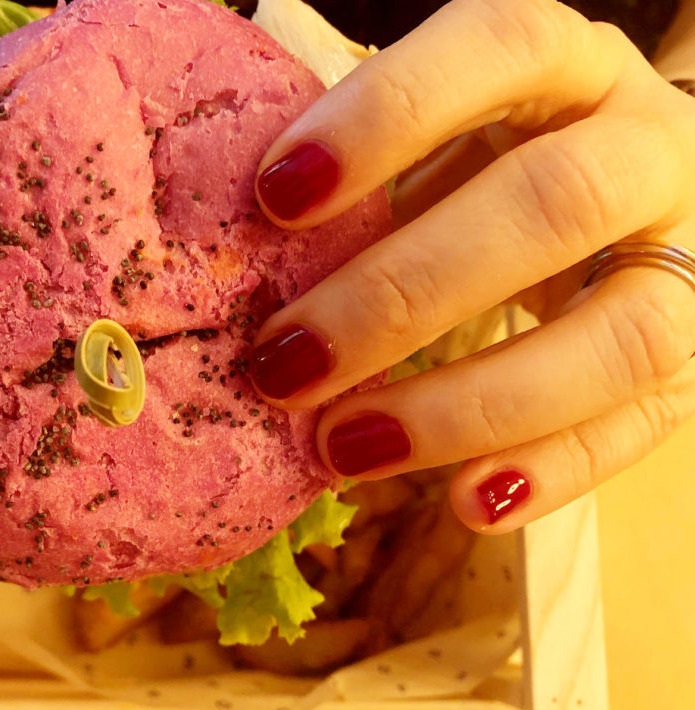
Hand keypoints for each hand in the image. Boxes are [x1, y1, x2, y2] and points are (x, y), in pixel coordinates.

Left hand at [249, 0, 694, 532]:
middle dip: (403, 294)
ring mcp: (682, 254)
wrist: (619, 195)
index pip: (494, 51)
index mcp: (563, 63)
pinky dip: (551, 471)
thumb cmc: (481, 160)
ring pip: (619, 335)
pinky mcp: (693, 357)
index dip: (385, 119)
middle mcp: (644, 144)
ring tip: (343, 450)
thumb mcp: (427, 138)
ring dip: (468, 405)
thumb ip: (355, 179)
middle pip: (552, 204)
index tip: (273, 197)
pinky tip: (463, 504)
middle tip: (283, 363)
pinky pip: (644, 423)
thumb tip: (215, 254)